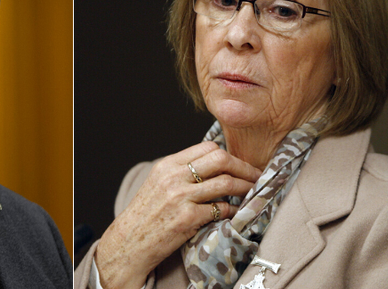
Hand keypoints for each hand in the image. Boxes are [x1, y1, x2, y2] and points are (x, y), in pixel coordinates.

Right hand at [95, 141, 260, 288]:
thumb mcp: (158, 183)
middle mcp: (174, 177)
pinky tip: (236, 212)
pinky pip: (222, 209)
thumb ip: (181, 171)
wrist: (131, 241)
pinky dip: (234, 210)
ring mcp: (181, 197)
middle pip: (220, 159)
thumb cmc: (146, 214)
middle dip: (244, 167)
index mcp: (167, 165)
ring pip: (226, 183)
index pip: (207, 147)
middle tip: (256, 175)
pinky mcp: (188, 218)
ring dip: (245, 187)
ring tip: (254, 192)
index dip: (228, 154)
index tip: (239, 164)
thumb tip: (212, 165)